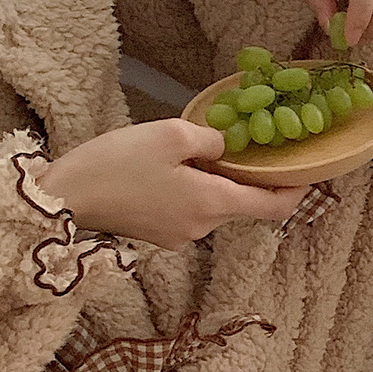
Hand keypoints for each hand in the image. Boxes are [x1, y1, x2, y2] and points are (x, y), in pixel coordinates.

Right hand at [38, 120, 309, 250]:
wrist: (63, 200)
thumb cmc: (116, 164)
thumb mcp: (170, 135)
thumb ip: (211, 140)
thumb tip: (228, 147)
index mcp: (214, 204)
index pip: (274, 207)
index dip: (296, 191)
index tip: (308, 173)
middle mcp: (204, 227)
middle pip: (243, 204)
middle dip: (248, 178)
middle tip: (247, 147)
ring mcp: (182, 236)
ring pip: (215, 207)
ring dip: (216, 183)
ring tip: (196, 153)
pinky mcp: (161, 236)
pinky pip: (191, 211)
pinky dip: (193, 191)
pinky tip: (170, 170)